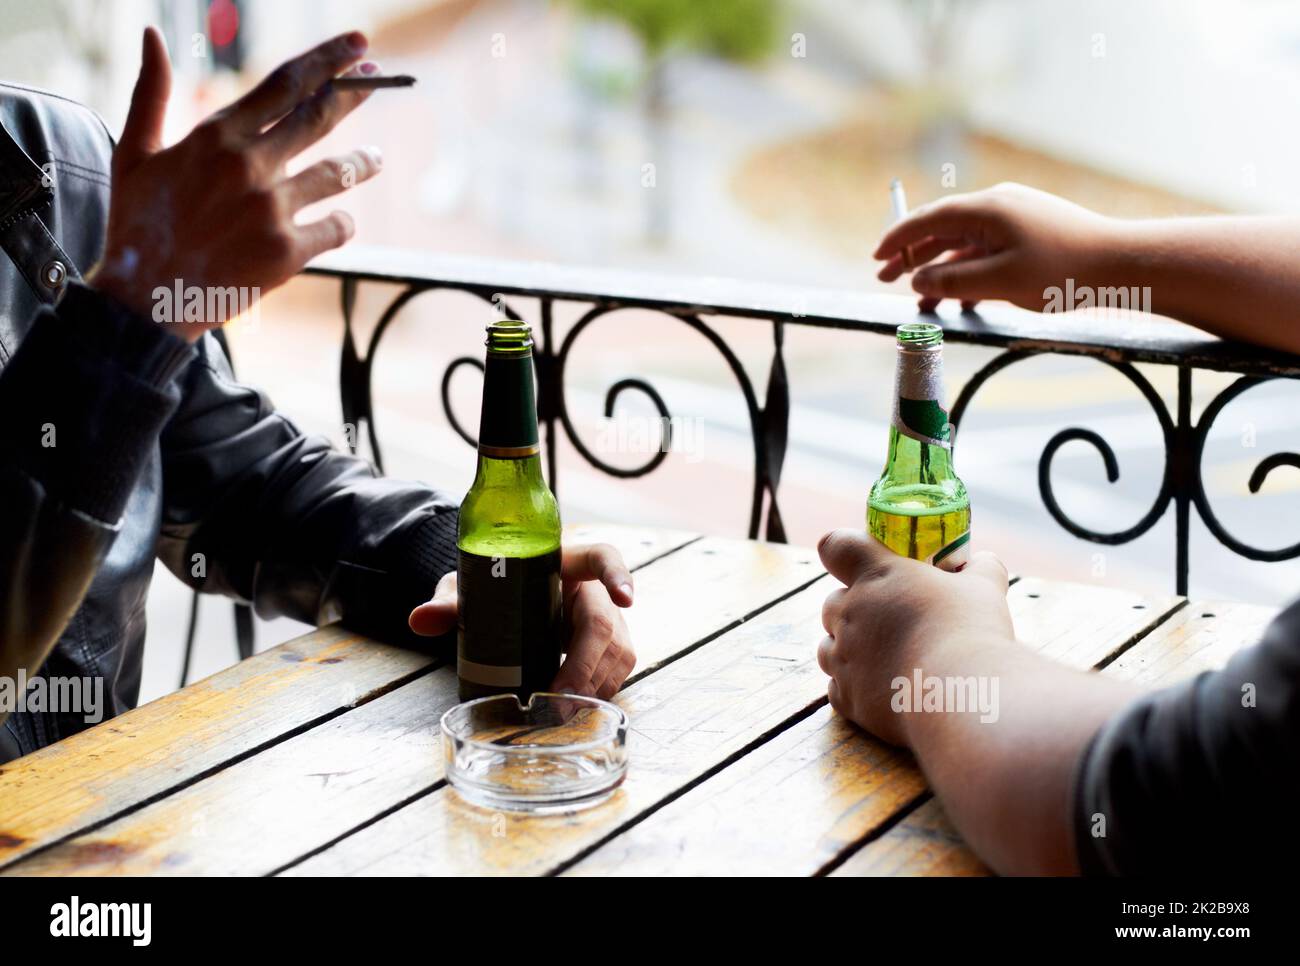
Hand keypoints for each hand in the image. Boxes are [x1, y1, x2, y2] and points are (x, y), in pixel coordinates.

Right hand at [89, 27, 382, 338]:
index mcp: (217, 135)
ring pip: (338, 174)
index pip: (285, 84)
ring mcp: (273, 209)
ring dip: (363, 162)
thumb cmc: (138, 224)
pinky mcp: (289, 252)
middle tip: (381, 78)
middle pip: (319, 118)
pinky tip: (342, 220)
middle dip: (355, 94)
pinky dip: (342, 223)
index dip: (328, 61)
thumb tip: (151, 35)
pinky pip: (336, 229)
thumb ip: (151, 92)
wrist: (144, 298)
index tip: (359, 45)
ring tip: (376, 158)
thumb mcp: (134, 152)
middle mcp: (251, 166)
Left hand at [408, 543, 635, 698]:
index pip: (603, 557)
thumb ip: (449, 602)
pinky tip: (575, 707)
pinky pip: (615, 668)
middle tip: (561, 695)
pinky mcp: (606, 647)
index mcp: (565, 562)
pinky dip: (599, 690)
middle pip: (605, 622)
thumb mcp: (470, 587)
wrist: (502, 599)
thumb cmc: (493, 586)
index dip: (618, 576)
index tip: (626, 599)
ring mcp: (604, 619)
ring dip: (595, 683)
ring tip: (562, 709)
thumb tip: (419, 620)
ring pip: (617, 650)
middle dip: (587, 662)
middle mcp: (592, 590)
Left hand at [816, 529, 1011, 744]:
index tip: (857, 560)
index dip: (842, 550)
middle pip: (832, 604)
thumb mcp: (985, 588)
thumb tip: (983, 561)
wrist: (962, 695)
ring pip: (828, 648)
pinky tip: (883, 690)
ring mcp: (844, 658)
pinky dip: (855, 688)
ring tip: (886, 657)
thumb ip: (980, 568)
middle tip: (888, 619)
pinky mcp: (848, 698)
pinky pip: (838, 688)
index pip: (836, 546)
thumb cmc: (971, 631)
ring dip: (849, 649)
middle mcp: (849, 613)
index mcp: (875, 575)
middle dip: (853, 609)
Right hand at [874, 182, 1115, 313]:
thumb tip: (918, 281)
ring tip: (924, 299)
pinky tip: (964, 299)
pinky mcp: (1031, 232)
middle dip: (913, 256)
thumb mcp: (999, 282)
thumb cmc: (1064, 271)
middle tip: (886, 278)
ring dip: (941, 270)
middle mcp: (999, 205)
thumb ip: (952, 281)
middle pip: (943, 229)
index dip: (898, 239)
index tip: (876, 258)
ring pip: (965, 243)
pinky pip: (988, 250)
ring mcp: (1016, 217)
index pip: (929, 220)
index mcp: (987, 209)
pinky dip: (969, 271)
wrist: (1123, 264)